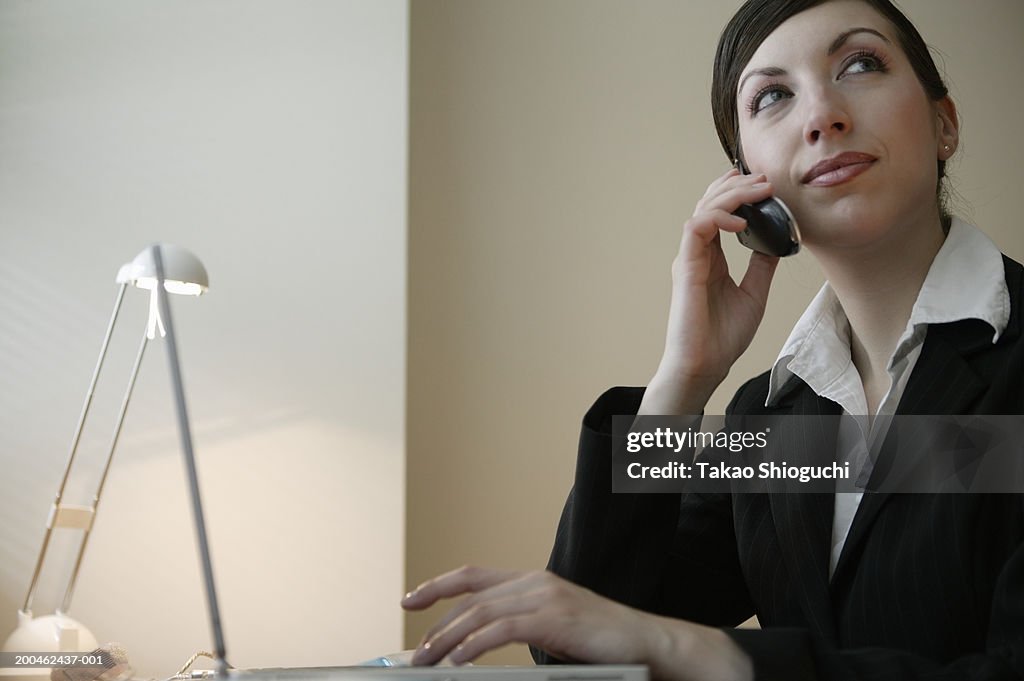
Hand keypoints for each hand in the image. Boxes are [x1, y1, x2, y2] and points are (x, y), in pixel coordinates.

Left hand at [400, 566, 751, 680]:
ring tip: (427, 660)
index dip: (438, 585)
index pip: (474, 576)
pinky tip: (458, 661)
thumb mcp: (553, 626)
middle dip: (436, 623)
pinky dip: (473, 646)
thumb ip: (520, 625)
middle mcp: (534, 581)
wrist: (646, 643)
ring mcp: (544, 597)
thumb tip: (480, 642)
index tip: (409, 599)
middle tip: (415, 651)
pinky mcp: (552, 618)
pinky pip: (500, 630)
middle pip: (470, 596)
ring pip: (479, 612)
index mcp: (532, 580)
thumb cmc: (601, 641)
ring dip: (447, 638)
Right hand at [640, 168, 779, 414]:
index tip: (763, 185)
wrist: (705, 364)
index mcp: (710, 259)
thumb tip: (777, 241)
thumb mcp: (754, 293)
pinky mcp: (686, 266)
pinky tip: (742, 222)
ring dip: (732, 195)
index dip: (736, 194)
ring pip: (703, 209)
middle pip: (709, 204)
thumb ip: (762, 266)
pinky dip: (719, 217)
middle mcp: (697, 254)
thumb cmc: (722, 337)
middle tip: (764, 180)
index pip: (717, 214)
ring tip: (759, 190)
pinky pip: (697, 227)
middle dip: (737, 186)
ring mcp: (690, 258)